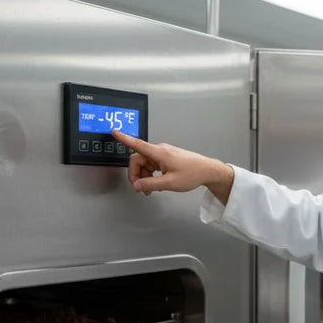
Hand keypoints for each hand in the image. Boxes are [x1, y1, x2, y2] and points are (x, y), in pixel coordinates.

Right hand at [112, 132, 234, 202]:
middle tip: (141, 189)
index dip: (124, 139)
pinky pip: (153, 165)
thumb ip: (150, 184)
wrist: (207, 171)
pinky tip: (156, 184)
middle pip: (139, 159)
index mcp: (160, 153)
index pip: (138, 144)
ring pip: (145, 164)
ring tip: (151, 190)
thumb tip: (137, 185)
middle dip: (136, 175)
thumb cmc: (193, 174)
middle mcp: (160, 151)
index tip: (114, 132)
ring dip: (144, 177)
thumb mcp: (169, 183)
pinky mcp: (167, 158)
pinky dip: (151, 175)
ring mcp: (164, 154)